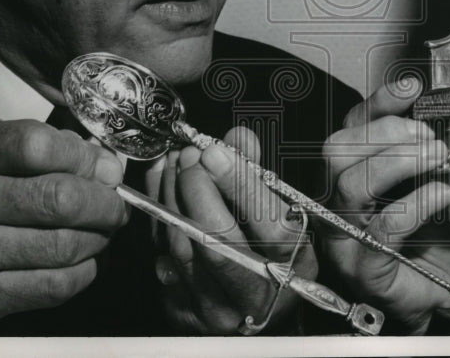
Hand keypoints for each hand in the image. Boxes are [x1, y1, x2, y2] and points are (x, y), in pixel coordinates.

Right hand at [0, 119, 127, 334]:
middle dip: (105, 203)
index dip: (85, 157)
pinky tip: (83, 261)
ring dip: (98, 238)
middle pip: (60, 198)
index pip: (38, 145)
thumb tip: (107, 165)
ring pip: (64, 244)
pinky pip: (54, 284)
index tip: (105, 168)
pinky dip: (84, 272)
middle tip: (115, 206)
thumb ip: (44, 151)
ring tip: (100, 232)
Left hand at [155, 127, 317, 334]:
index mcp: (292, 268)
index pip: (267, 225)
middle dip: (197, 188)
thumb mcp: (285, 218)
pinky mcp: (182, 311)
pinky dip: (157, 216)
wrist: (261, 309)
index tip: (215, 151)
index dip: (238, 184)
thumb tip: (237, 139)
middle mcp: (254, 296)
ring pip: (182, 247)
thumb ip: (260, 176)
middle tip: (190, 155)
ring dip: (171, 197)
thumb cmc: (275, 257)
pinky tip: (160, 188)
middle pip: (216, 240)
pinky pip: (160, 258)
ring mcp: (215, 309)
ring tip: (173, 163)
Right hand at [322, 81, 449, 335]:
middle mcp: (336, 201)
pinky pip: (385, 225)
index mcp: (349, 174)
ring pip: (352, 182)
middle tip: (431, 136)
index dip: (379, 101)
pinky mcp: (365, 265)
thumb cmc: (424, 241)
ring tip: (440, 158)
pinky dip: (418, 201)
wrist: (431, 298)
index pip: (350, 125)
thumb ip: (423, 152)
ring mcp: (345, 234)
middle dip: (387, 131)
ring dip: (400, 161)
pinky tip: (444, 193)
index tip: (412, 87)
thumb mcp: (423, 183)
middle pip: (338, 149)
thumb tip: (445, 113)